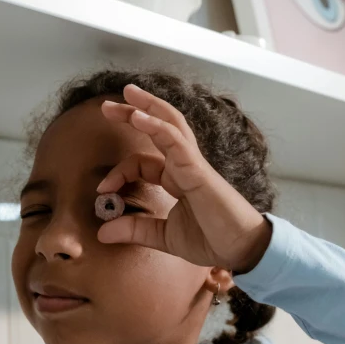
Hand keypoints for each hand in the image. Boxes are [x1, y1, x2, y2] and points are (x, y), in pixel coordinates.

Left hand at [96, 84, 271, 272]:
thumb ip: (135, 230)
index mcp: (177, 179)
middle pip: (159, 128)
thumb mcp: (164, 236)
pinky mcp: (198, 169)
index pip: (142, 163)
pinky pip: (175, 141)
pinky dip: (156, 126)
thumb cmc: (212, 240)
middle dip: (133, 113)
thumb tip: (102, 232)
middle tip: (107, 106)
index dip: (118, 173)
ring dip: (148, 106)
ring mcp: (192, 164)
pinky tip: (138, 116)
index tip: (102, 191)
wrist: (242, 249)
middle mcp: (184, 165)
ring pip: (170, 124)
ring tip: (127, 93)